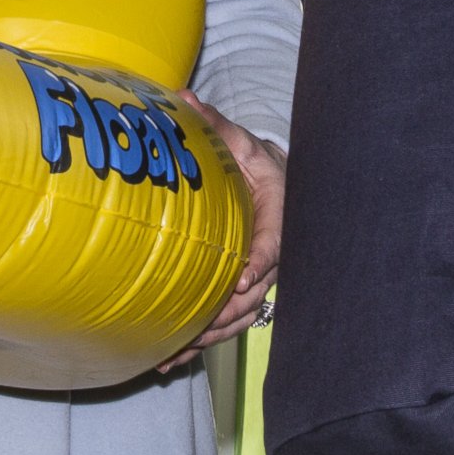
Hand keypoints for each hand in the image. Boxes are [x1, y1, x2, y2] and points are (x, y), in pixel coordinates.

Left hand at [158, 89, 284, 371]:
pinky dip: (206, 340)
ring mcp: (259, 276)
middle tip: (199, 328)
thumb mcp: (240, 141)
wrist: (273, 183)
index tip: (242, 281)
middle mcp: (270, 253)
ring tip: (178, 353)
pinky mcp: (244, 289)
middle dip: (226, 315)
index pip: (274, 245)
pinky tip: (176, 358)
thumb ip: (214, 124)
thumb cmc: (255, 162)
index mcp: (277, 217)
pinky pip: (229, 320)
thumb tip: (183, 96)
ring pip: (241, 314)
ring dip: (212, 335)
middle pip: (255, 293)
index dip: (260, 264)